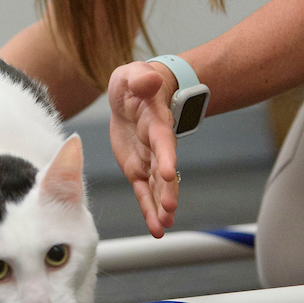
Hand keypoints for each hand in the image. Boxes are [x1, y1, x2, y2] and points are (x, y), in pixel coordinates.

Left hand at [108, 60, 178, 237]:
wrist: (135, 93)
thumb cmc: (136, 82)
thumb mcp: (133, 74)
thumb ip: (141, 78)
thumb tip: (148, 80)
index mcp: (155, 121)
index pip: (162, 140)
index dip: (167, 156)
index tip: (170, 173)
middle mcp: (156, 144)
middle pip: (163, 169)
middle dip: (167, 189)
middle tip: (170, 209)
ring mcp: (148, 158)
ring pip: (156, 186)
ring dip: (160, 205)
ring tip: (164, 226)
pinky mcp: (137, 168)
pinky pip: (144, 191)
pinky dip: (149, 209)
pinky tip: (157, 228)